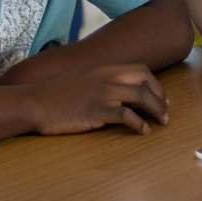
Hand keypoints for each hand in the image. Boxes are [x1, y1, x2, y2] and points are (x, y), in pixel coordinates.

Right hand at [28, 64, 168, 135]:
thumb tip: (113, 87)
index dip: (154, 83)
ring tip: (162, 122)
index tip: (160, 96)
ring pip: (142, 97)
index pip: (140, 70)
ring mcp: (104, 94)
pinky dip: (139, 124)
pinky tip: (143, 132)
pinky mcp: (98, 111)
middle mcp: (108, 78)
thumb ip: (99, 79)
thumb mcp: (81, 77)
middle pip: (146, 81)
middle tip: (166, 111)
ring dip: (156, 110)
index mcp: (105, 68)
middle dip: (161, 96)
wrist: (35, 102)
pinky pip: (127, 116)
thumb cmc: (54, 93)